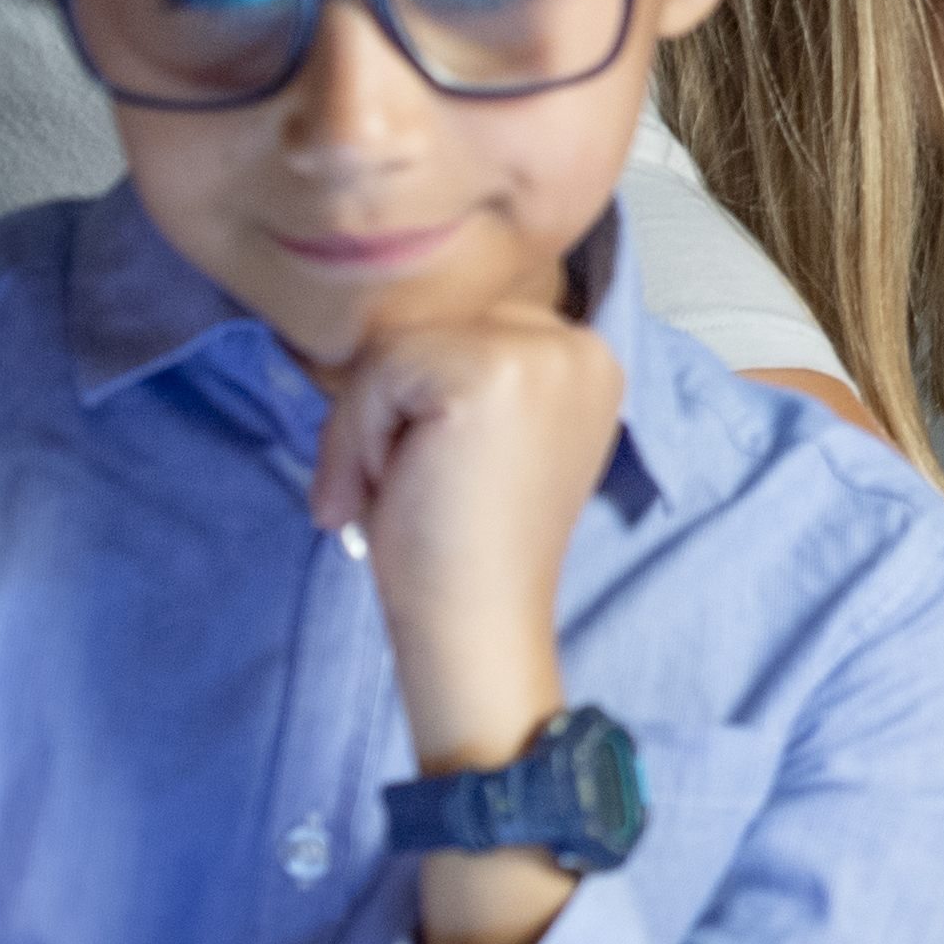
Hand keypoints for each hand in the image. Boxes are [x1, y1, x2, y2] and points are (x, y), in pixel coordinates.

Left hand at [310, 308, 621, 943]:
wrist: (474, 623)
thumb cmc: (460, 543)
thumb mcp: (472, 431)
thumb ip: (457, 368)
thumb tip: (369, 320)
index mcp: (585, 358)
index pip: (459, 324)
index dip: (414, 395)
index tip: (423, 471)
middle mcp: (580, 344)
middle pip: (428, 325)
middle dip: (386, 405)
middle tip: (393, 485)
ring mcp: (543, 354)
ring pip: (397, 346)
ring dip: (364, 424)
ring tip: (384, 491)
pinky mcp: (492, 372)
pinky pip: (380, 370)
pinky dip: (357, 435)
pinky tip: (382, 491)